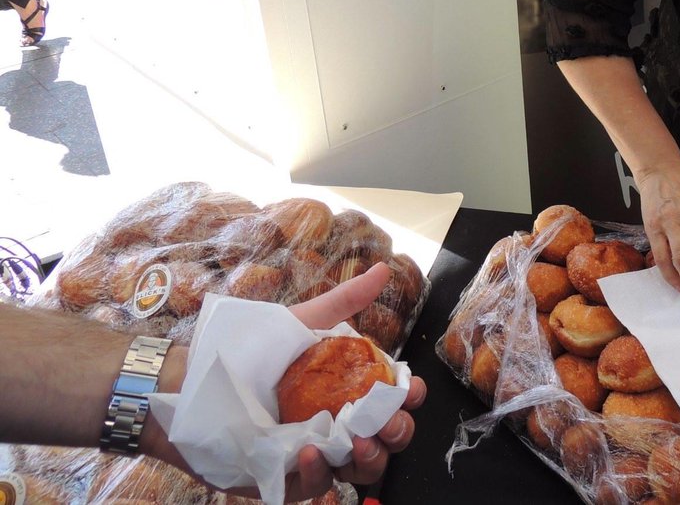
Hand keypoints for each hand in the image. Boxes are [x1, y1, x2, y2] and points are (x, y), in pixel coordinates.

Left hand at [144, 262, 425, 500]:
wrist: (196, 384)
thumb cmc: (250, 352)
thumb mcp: (302, 322)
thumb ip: (345, 301)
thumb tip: (382, 269)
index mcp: (348, 389)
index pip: (391, 399)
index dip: (407, 398)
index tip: (409, 388)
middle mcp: (338, 424)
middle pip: (385, 439)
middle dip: (397, 432)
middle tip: (388, 422)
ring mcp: (315, 454)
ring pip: (360, 469)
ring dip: (369, 458)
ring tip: (358, 441)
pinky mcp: (286, 479)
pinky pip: (314, 485)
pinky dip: (318, 472)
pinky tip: (311, 451)